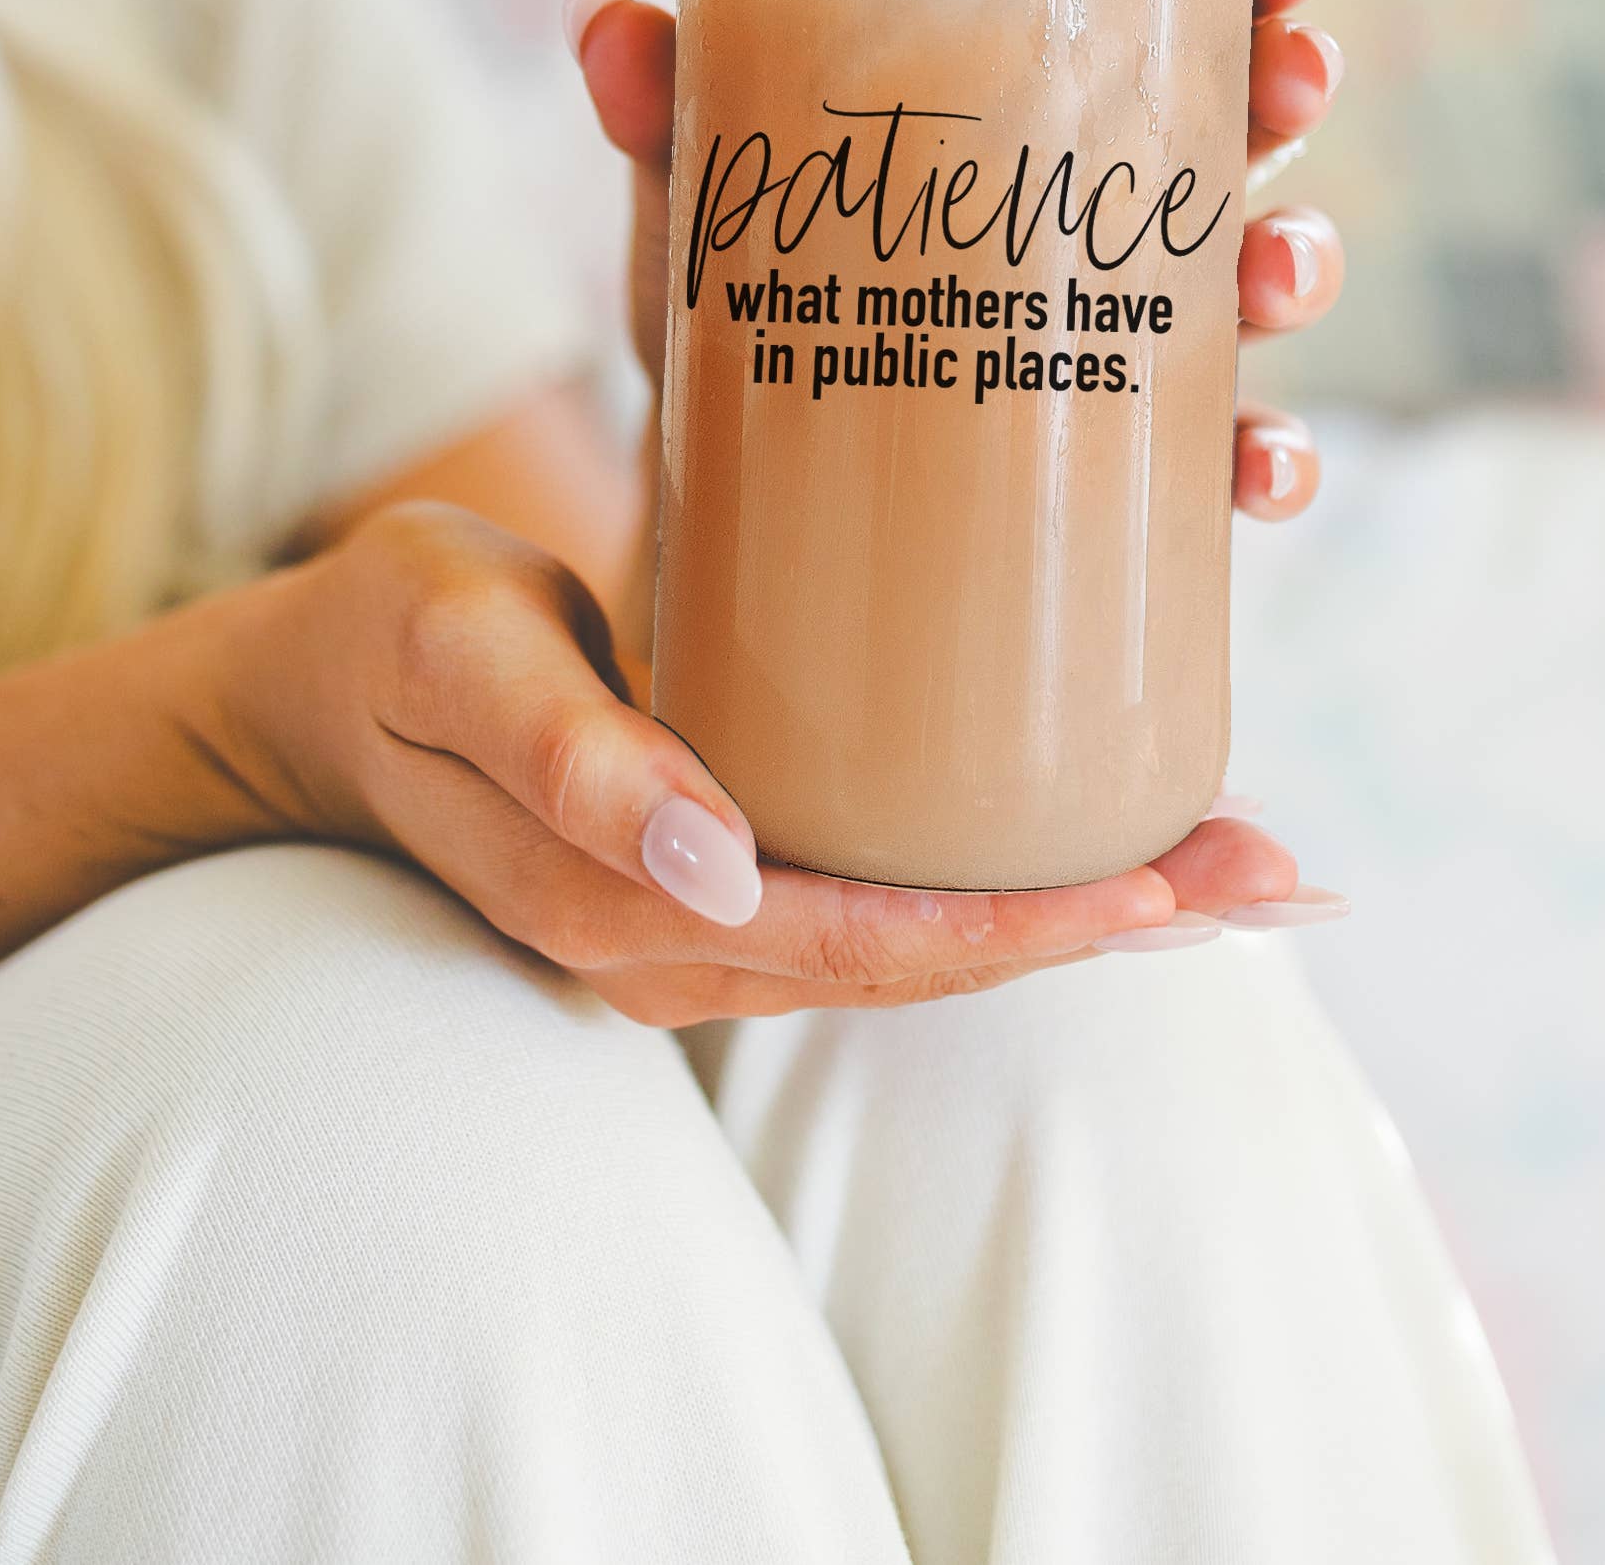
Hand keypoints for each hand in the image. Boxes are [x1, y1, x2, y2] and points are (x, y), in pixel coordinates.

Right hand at [218, 502, 1320, 1026]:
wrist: (333, 686)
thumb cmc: (404, 640)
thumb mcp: (461, 657)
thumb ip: (569, 757)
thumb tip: (715, 862)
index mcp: (632, 910)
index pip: (868, 945)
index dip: (1028, 927)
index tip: (1172, 888)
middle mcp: (690, 948)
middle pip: (930, 963)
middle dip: (1105, 925)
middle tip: (1271, 866)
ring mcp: (714, 927)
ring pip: (926, 946)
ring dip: (1079, 912)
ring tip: (1232, 861)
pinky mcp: (733, 874)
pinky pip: (889, 900)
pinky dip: (1005, 884)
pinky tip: (1098, 842)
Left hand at [565, 0, 1352, 524]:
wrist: (731, 488)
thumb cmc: (751, 299)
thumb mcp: (708, 198)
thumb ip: (669, 110)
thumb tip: (601, 22)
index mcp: (1035, 106)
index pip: (1166, 8)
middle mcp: (1103, 208)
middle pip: (1240, 123)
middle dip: (1290, 87)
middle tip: (1294, 76)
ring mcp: (1121, 331)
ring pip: (1256, 279)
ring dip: (1296, 264)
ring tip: (1271, 275)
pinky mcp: (1114, 460)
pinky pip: (1223, 456)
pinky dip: (1266, 461)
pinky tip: (1257, 469)